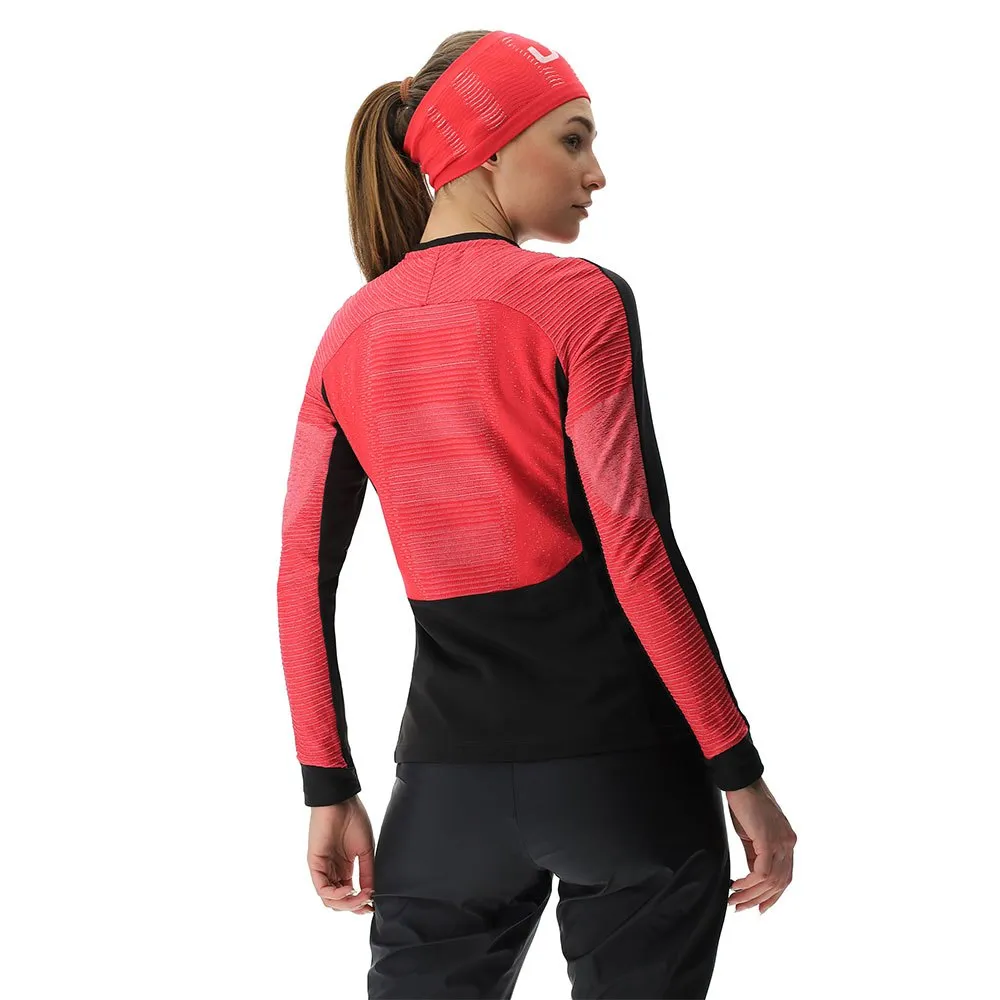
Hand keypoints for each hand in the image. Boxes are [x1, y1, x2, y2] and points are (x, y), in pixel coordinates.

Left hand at [307, 795, 375, 915]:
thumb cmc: (354, 819)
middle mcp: (332, 872)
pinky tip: (350, 888)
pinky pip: (322, 888)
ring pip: (329, 899)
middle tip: (367, 903)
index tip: (372, 906)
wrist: (341, 801)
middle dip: (354, 907)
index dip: (359, 904)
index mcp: (344, 869)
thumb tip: (372, 894)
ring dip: (346, 903)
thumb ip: (367, 873)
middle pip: (338, 901)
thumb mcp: (366, 850)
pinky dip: (336, 894)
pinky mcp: (315, 864)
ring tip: (361, 896)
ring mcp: (322, 869)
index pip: (348, 896)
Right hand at [725, 776, 795, 914]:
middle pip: (780, 883)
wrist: (741, 781)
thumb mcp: (752, 833)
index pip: (785, 877)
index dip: (773, 896)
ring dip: (751, 894)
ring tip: (734, 900)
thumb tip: (752, 877)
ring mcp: (781, 842)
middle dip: (759, 899)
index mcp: (787, 841)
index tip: (759, 908)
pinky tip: (736, 885)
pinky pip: (762, 872)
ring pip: (770, 881)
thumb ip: (756, 854)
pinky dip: (749, 882)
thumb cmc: (744, 803)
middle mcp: (788, 844)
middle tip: (740, 907)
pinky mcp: (768, 840)